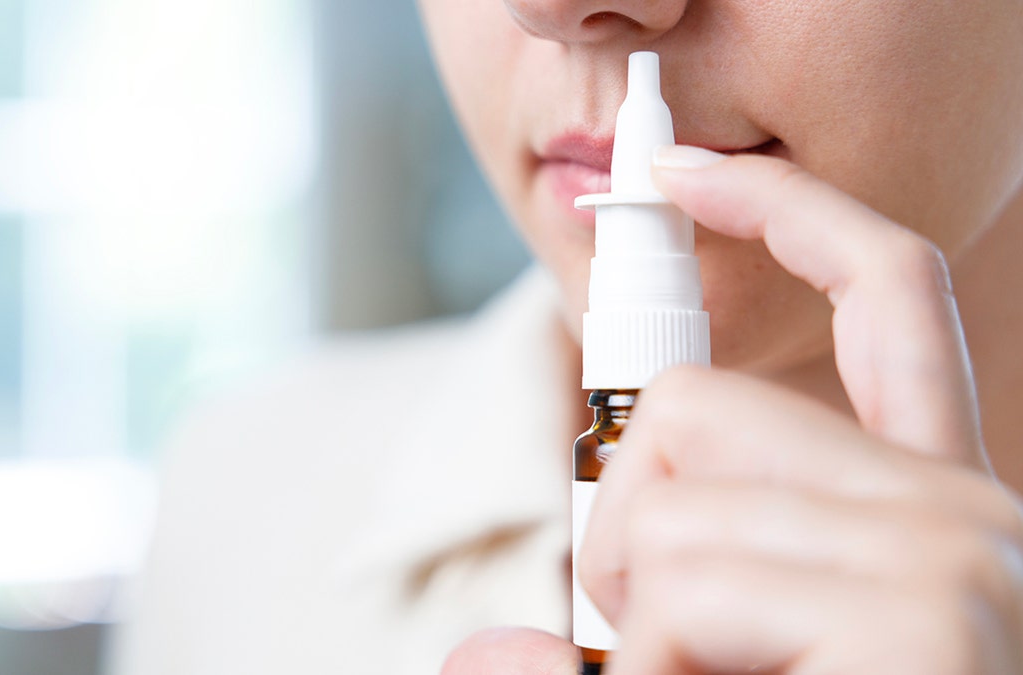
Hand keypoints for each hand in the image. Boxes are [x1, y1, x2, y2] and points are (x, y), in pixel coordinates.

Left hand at [442, 147, 1022, 673]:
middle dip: (629, 528)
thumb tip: (480, 655)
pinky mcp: (920, 619)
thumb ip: (629, 620)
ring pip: (668, 504)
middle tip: (672, 638)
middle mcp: (960, 510)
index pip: (887, 294)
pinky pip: (681, 587)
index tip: (687, 171)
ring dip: (636, 621)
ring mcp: (950, 558)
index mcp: (924, 501)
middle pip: (695, 405)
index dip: (791, 211)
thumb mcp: (717, 653)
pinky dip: (650, 672)